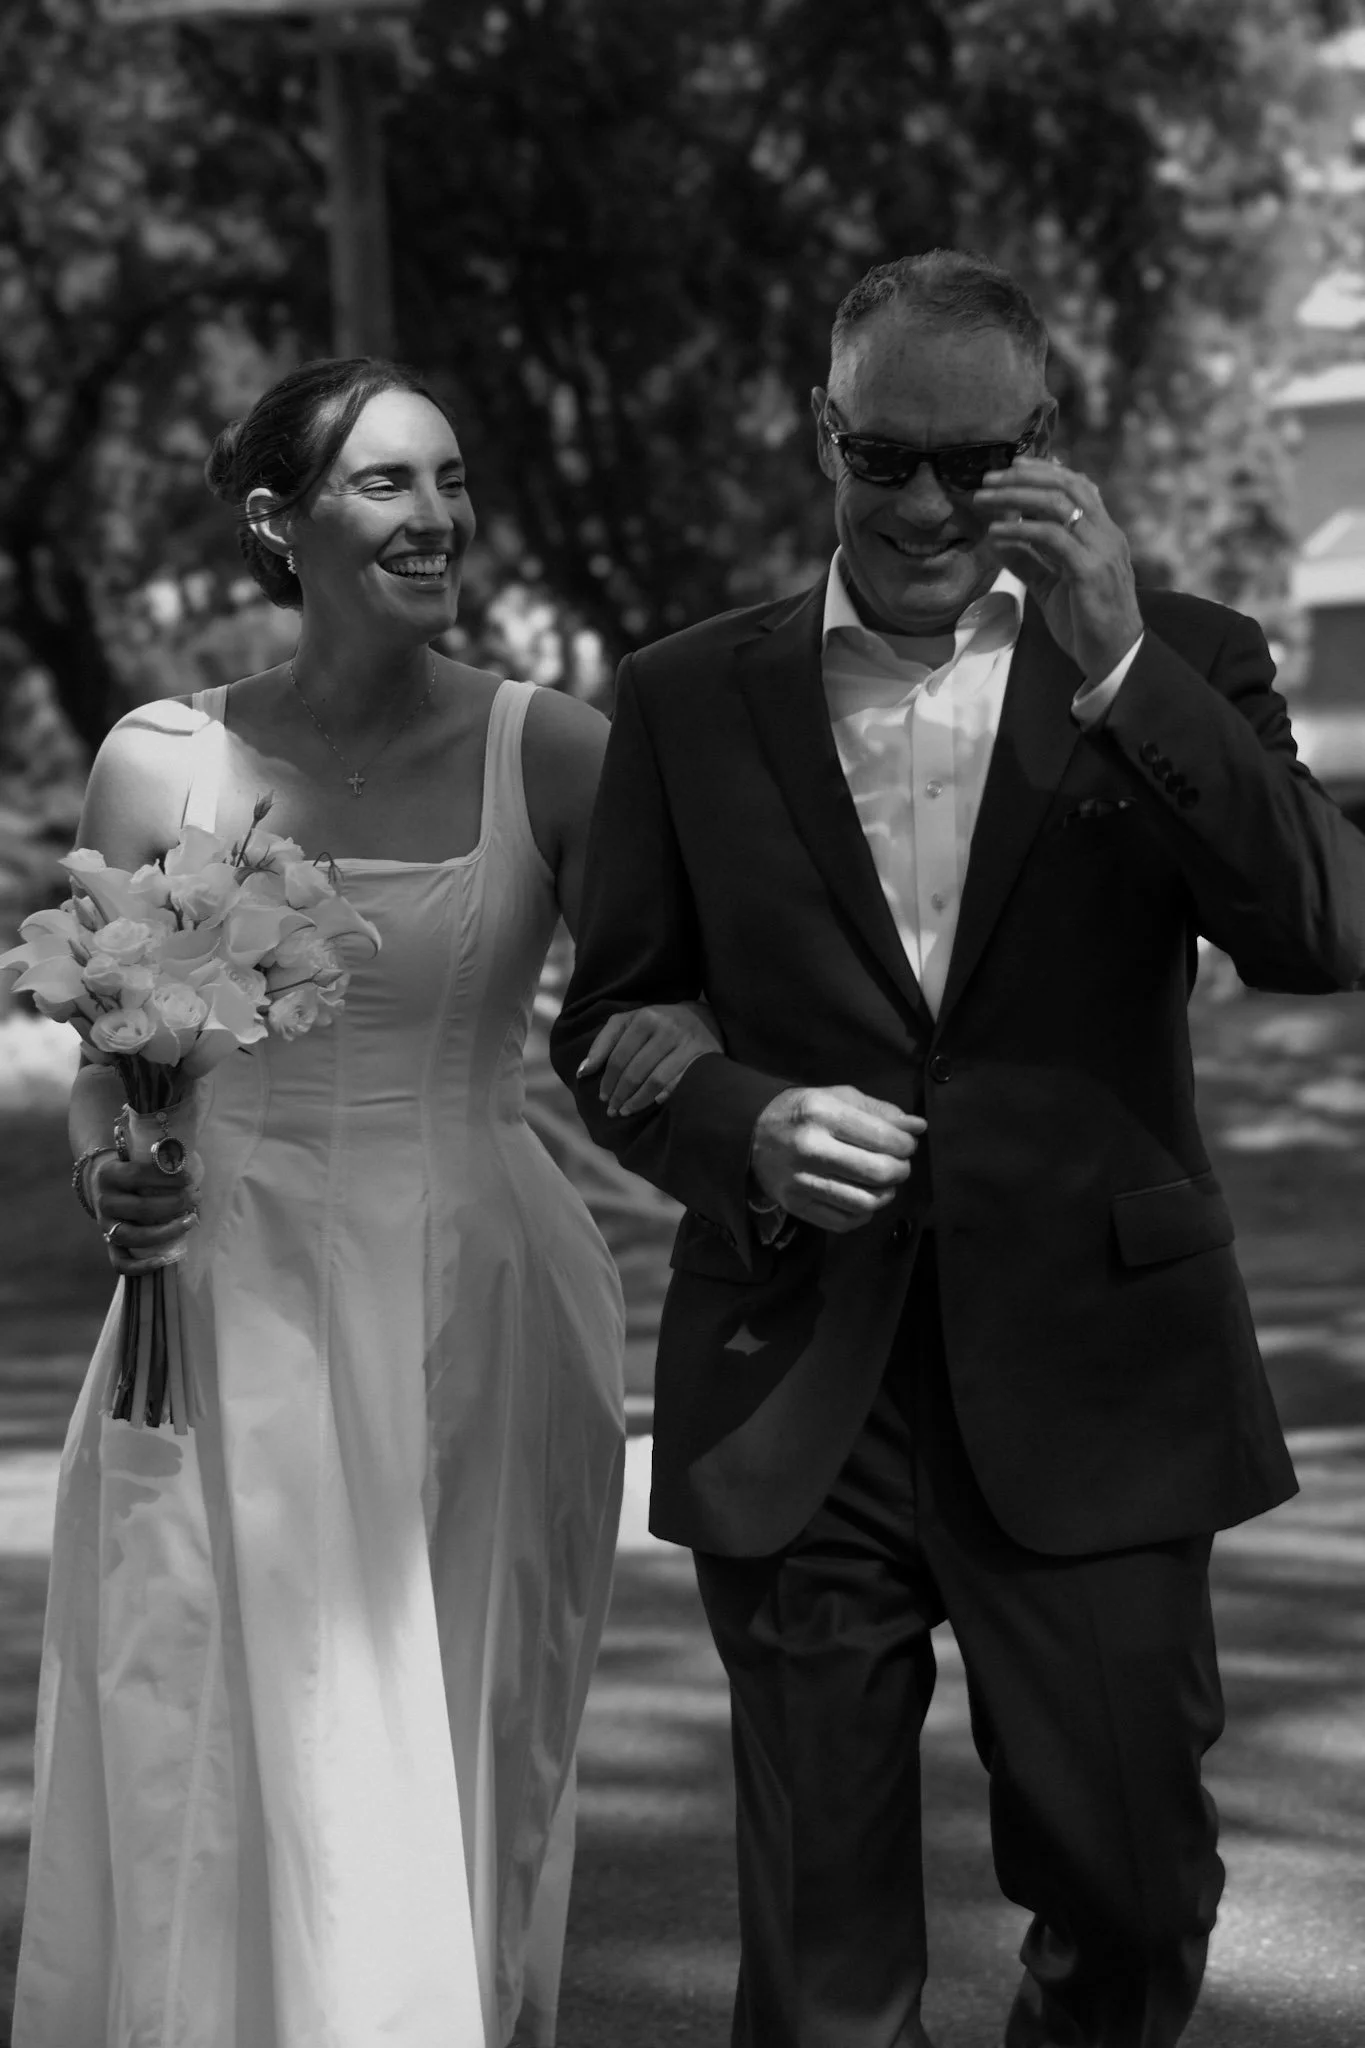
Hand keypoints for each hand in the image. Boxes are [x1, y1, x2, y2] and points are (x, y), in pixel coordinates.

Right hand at [88, 1151, 199, 1276]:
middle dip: (174, 1203)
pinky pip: (120, 1262)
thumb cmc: (132, 1170)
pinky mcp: (108, 1244)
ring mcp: (105, 1226)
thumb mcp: (138, 1157)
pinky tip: (163, 1260)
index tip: (189, 1179)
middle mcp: (104, 1201)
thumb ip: (159, 1161)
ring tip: (190, 1221)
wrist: (102, 1184)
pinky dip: (141, 1266)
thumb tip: (189, 1171)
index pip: (137, 1175)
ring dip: (166, 1232)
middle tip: (195, 1197)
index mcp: (109, 1174)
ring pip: (133, 1236)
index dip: (166, 1178)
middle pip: (140, 1208)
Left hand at [577, 1000, 724, 1116]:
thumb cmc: (659, 1022)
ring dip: (638, 1100)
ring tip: (627, 1111)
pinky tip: (655, 1103)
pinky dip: (666, 1094)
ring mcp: (687, 1044)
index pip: (619, 1058)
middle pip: (636, 1072)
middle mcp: (666, 1029)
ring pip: (656, 1081)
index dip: (608, 1081)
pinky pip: (681, 1082)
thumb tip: (582, 1072)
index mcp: (645, 1018)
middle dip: (620, 1095)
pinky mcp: (704, 1057)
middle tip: (612, 1110)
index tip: (602, 1097)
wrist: (704, 1018)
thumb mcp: (629, 1022)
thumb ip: (604, 1042)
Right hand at [750, 1085, 924, 1233]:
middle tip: (899, 1165)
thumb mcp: (837, 1097)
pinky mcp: (796, 1205)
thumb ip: (880, 1111)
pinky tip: (863, 1199)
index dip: (906, 1145)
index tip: (906, 1144)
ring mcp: (801, 1181)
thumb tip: (918, 1127)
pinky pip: (844, 1221)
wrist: (749, 1135)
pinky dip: (864, 1214)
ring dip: (886, 1195)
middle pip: (878, 1172)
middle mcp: (811, 1148)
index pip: (883, 1137)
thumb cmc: (801, 1112)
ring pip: (865, 1202)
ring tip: (884, 1184)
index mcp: (823, 1113)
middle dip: (900, 1170)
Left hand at [974, 456, 1142, 681]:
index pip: (1077, 486)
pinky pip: (1051, 538)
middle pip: (1067, 485)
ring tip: (984, 500)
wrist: (1114, 658)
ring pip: (1058, 504)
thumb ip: (1030, 561)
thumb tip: (999, 538)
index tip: (1011, 467)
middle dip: (1024, 477)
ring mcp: (1101, 550)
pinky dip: (1019, 531)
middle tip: (988, 479)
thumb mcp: (1052, 587)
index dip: (1044, 471)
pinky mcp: (1089, 571)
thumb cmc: (1086, 624)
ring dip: (1015, 497)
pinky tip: (995, 534)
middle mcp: (1106, 534)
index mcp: (1102, 534)